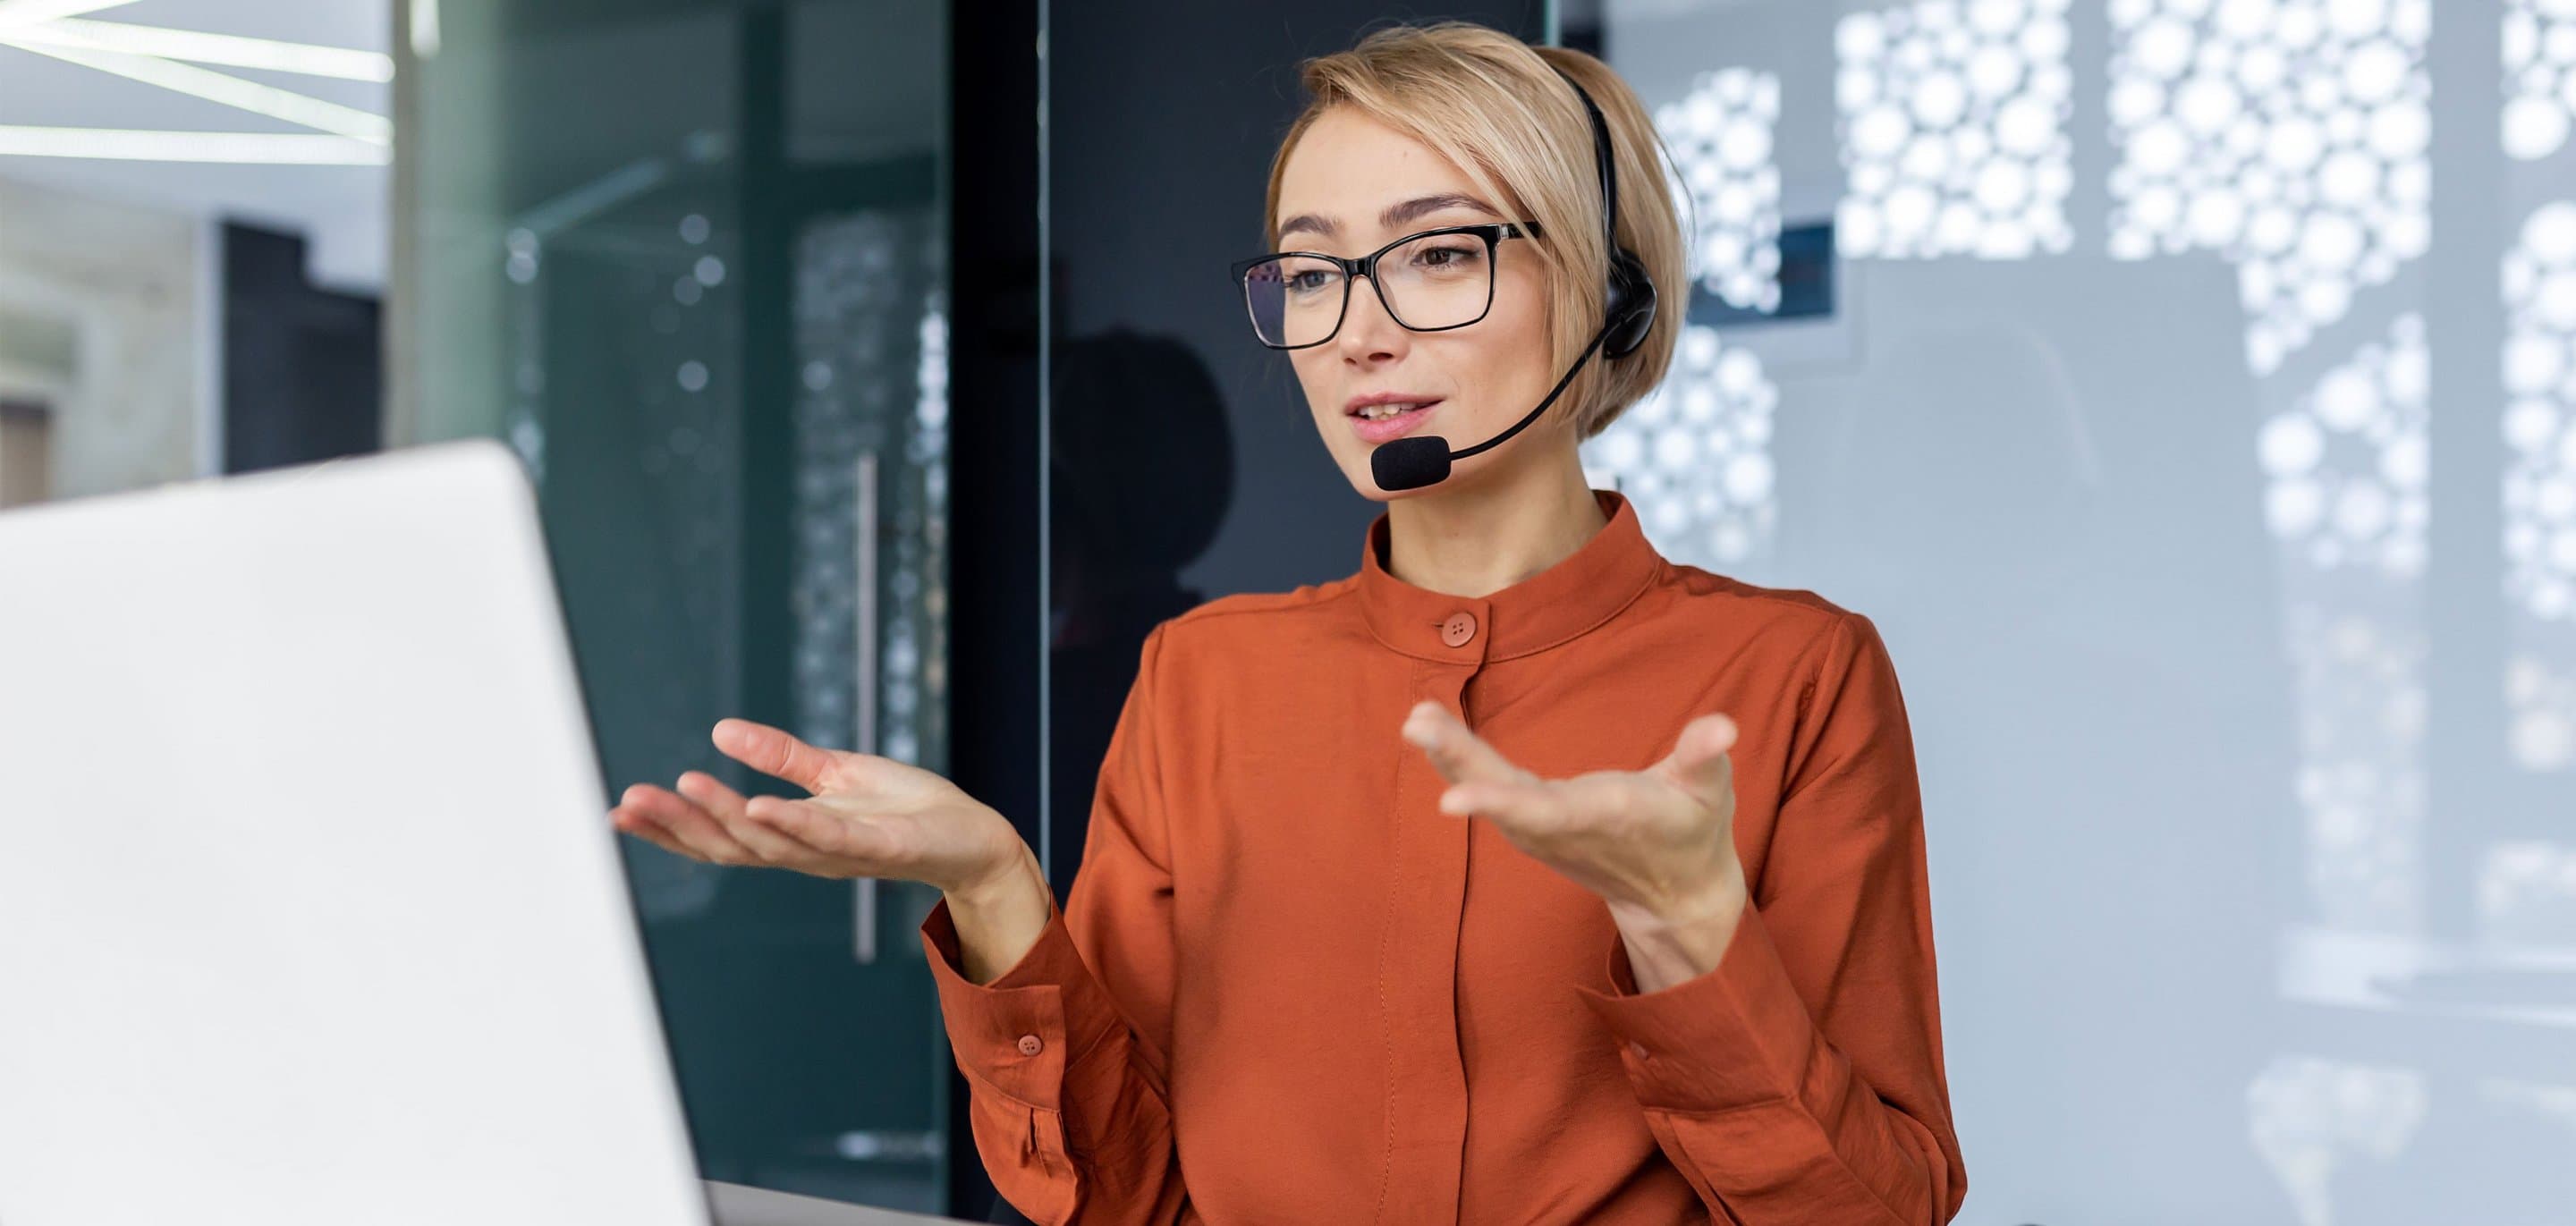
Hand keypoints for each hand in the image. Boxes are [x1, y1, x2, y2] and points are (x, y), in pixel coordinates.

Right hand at [609, 717, 1028, 896]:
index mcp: (790, 837)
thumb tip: (720, 730)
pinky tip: (758, 806)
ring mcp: (840, 854)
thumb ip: (781, 757)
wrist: (972, 836)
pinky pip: (827, 838)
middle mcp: (805, 853)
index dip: (670, 827)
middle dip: (677, 825)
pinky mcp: (878, 846)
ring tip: (681, 787)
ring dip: (723, 817)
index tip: (620, 810)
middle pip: (728, 845)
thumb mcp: (833, 773)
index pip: (718, 836)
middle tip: (629, 801)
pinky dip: (790, 824)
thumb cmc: (906, 809)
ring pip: (768, 843)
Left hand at [1401, 702, 1747, 928]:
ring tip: (1416, 716)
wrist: (1674, 893)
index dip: (1499, 801)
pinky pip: (1487, 787)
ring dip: (1449, 755)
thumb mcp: (1711, 792)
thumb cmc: (1693, 829)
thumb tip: (1722, 726)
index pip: (1545, 811)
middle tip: (1415, 723)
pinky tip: (1429, 728)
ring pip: (1488, 790)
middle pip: (1502, 796)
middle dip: (1458, 760)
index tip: (1451, 797)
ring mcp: (1541, 830)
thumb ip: (1705, 756)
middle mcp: (1563, 827)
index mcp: (1605, 816)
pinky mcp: (1531, 824)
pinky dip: (1457, 761)